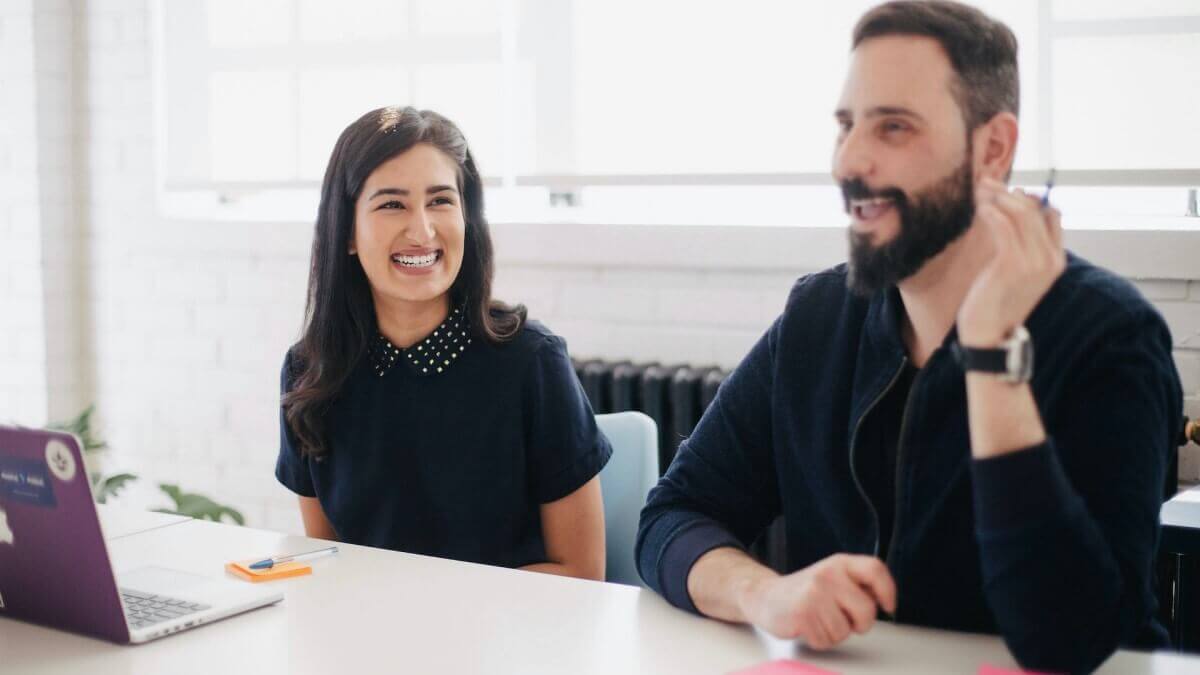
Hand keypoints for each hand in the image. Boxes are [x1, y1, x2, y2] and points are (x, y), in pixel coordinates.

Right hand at [737, 554, 896, 649]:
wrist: (765, 596)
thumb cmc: (805, 592)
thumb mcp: (833, 578)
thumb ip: (857, 585)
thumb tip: (882, 601)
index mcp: (839, 563)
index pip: (875, 569)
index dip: (888, 590)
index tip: (887, 606)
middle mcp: (828, 574)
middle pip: (867, 610)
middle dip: (860, 624)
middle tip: (844, 619)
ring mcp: (814, 593)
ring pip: (845, 631)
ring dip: (834, 633)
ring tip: (819, 620)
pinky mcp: (803, 614)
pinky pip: (826, 641)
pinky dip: (819, 640)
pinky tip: (808, 626)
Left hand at [957, 177, 1065, 346]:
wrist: (988, 336)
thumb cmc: (995, 303)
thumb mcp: (1014, 273)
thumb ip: (1020, 247)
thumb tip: (1011, 216)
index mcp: (1055, 260)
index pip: (1052, 216)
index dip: (1030, 199)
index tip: (1007, 192)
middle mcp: (1050, 259)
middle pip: (1035, 210)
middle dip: (1009, 192)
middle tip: (986, 182)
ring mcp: (1034, 262)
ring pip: (1020, 214)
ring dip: (997, 196)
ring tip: (979, 189)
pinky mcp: (1012, 264)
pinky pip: (1004, 226)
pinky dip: (991, 211)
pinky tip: (979, 207)